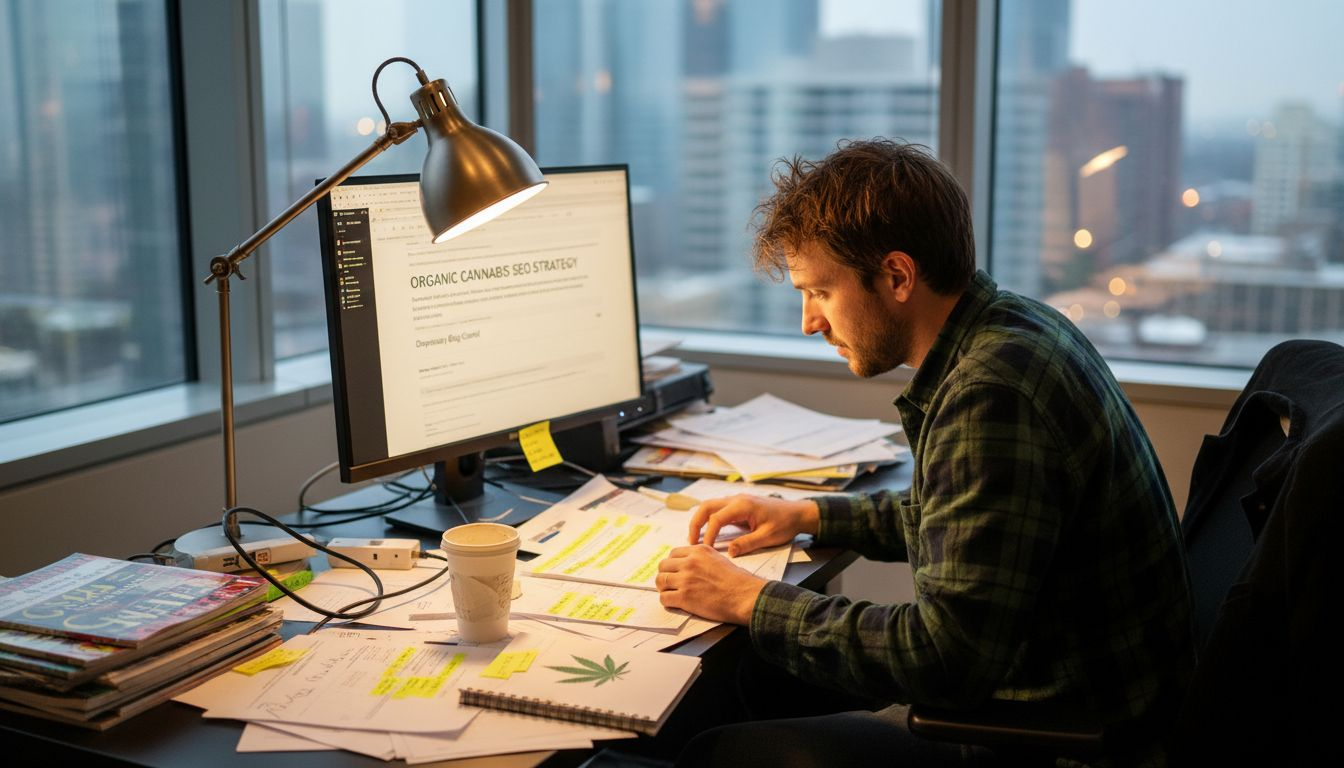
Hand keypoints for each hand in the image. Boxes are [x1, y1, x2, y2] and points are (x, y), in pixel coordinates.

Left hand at [656, 545, 766, 624]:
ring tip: (670, 593)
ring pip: (661, 581)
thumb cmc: (737, 581)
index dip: (672, 564)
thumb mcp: (718, 559)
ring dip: (664, 588)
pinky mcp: (684, 597)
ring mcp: (686, 580)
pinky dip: (667, 601)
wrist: (744, 596)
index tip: (675, 571)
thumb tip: (688, 564)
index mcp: (698, 551)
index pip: (673, 554)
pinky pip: (664, 598)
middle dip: (665, 575)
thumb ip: (701, 559)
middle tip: (670, 583)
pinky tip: (674, 603)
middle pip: (663, 566)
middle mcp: (690, 562)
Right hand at [688, 494, 819, 555]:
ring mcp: (737, 500)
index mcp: (743, 505)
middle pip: (707, 506)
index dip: (708, 535)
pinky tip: (708, 533)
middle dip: (695, 523)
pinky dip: (709, 519)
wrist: (797, 513)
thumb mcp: (767, 537)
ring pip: (711, 506)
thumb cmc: (785, 524)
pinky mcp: (739, 505)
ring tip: (696, 538)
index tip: (705, 550)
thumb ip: (747, 544)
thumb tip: (729, 552)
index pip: (716, 519)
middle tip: (691, 542)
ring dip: (701, 520)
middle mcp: (737, 499)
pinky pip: (719, 509)